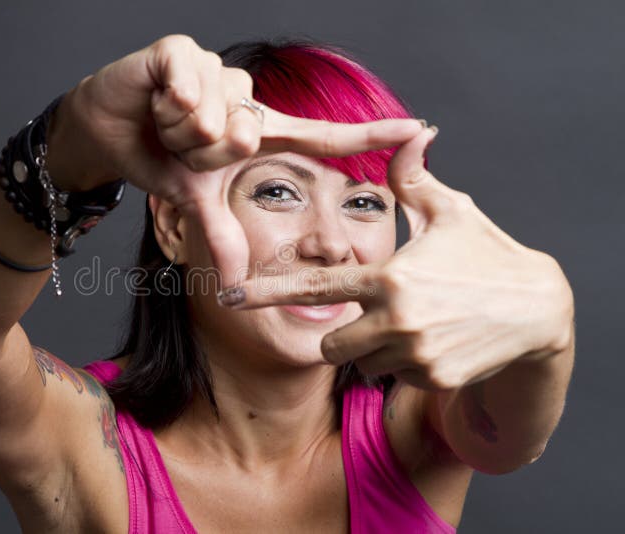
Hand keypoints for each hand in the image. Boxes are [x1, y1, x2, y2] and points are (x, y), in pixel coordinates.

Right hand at [46, 34, 424, 286]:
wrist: (105, 133)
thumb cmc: (157, 159)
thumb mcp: (194, 201)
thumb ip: (219, 236)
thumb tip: (231, 289)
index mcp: (257, 131)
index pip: (321, 134)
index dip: (370, 134)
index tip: (420, 130)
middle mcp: (246, 96)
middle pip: (247, 135)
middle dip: (205, 154)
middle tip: (179, 146)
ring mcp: (217, 70)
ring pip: (217, 117)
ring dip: (181, 134)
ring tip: (164, 124)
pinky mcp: (182, 52)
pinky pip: (190, 86)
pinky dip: (168, 104)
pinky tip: (155, 100)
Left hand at [227, 127, 574, 390]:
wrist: (538, 310)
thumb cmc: (486, 255)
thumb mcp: (449, 212)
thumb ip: (412, 179)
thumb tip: (411, 133)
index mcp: (387, 274)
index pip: (313, 286)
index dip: (266, 292)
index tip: (230, 297)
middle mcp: (394, 318)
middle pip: (332, 343)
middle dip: (344, 334)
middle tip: (378, 317)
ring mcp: (414, 353)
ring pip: (365, 363)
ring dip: (379, 349)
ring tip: (418, 325)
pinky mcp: (433, 380)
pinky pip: (397, 378)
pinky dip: (408, 365)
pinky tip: (438, 343)